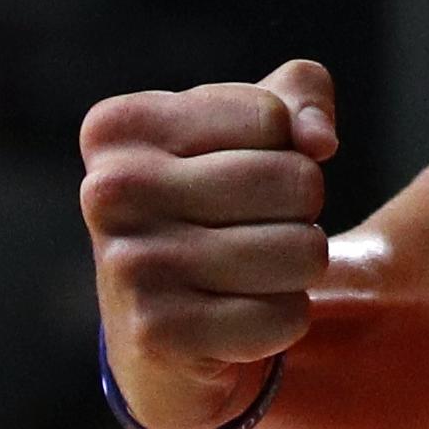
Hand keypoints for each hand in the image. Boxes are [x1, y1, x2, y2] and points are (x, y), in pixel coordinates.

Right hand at [81, 59, 340, 428]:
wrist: (161, 327)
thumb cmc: (214, 201)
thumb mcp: (256, 124)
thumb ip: (303, 95)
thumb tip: (320, 141)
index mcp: (121, 127)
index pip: (274, 118)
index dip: (285, 149)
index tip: (236, 173)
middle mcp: (109, 191)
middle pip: (295, 181)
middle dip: (301, 210)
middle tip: (253, 229)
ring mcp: (127, 265)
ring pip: (302, 251)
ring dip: (297, 268)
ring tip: (245, 273)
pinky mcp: (155, 334)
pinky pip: (283, 317)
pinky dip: (282, 320)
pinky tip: (234, 319)